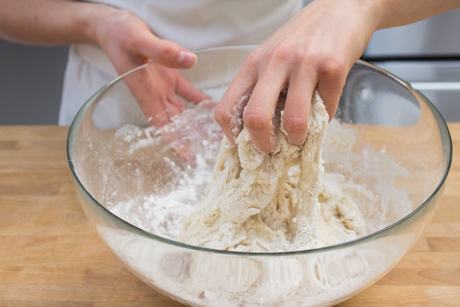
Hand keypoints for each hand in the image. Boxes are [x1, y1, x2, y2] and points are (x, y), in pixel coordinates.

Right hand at [94, 6, 208, 160]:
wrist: (112, 26)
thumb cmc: (119, 34)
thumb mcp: (138, 40)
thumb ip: (163, 51)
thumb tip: (191, 60)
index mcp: (145, 93)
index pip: (160, 125)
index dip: (173, 142)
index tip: (187, 157)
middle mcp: (154, 95)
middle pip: (176, 123)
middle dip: (192, 137)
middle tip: (214, 149)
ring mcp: (163, 87)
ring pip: (184, 112)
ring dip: (199, 123)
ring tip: (217, 134)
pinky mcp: (169, 76)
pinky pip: (188, 93)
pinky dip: (200, 100)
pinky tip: (214, 107)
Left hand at [214, 0, 379, 152]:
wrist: (341, 8)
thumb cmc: (302, 40)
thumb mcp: (271, 58)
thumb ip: (261, 88)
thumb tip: (256, 132)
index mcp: (252, 64)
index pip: (225, 108)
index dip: (230, 136)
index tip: (243, 145)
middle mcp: (273, 63)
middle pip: (254, 118)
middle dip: (262, 145)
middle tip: (271, 150)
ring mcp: (304, 64)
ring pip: (293, 120)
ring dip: (297, 139)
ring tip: (299, 138)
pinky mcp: (333, 67)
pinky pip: (326, 110)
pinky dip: (323, 122)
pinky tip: (322, 114)